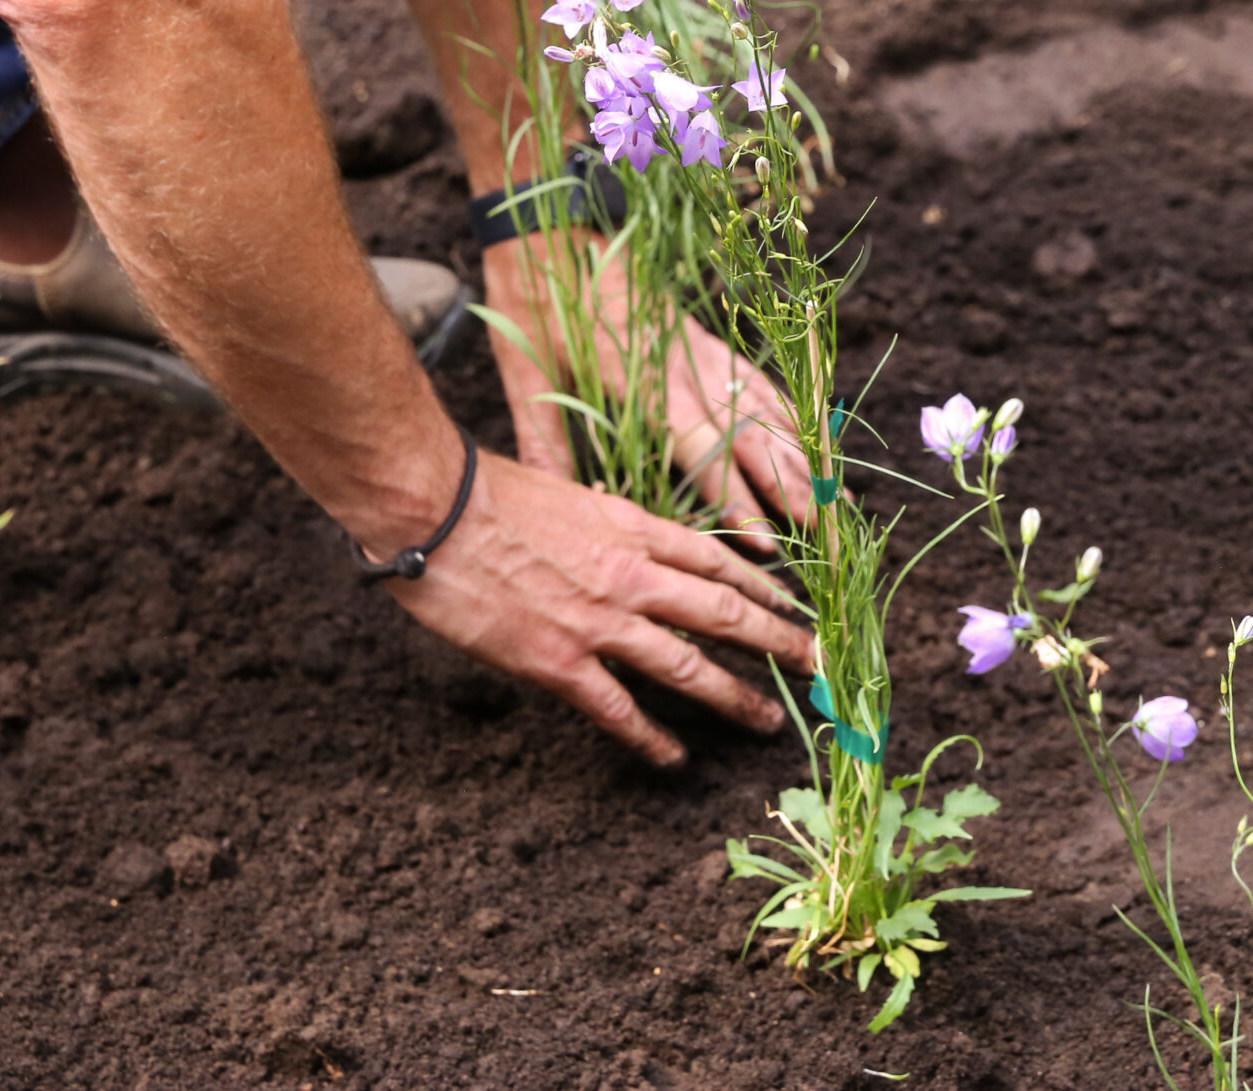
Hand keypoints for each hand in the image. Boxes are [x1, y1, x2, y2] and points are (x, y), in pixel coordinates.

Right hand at [387, 449, 815, 764]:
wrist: (433, 509)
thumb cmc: (488, 492)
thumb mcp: (570, 492)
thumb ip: (611, 524)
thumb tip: (635, 539)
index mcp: (634, 526)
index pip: (721, 560)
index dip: (768, 589)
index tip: (800, 608)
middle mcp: (631, 574)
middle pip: (725, 612)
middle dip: (779, 642)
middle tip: (820, 666)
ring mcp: (599, 621)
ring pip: (688, 666)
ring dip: (734, 698)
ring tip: (767, 723)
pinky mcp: (558, 660)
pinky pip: (617, 709)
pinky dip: (650, 739)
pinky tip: (673, 760)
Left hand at [480, 231, 816, 544]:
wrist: (550, 218)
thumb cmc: (532, 298)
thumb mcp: (523, 372)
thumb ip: (545, 442)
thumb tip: (557, 506)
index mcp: (639, 381)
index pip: (700, 449)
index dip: (734, 498)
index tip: (764, 541)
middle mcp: (683, 366)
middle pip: (751, 433)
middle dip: (790, 486)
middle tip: (825, 533)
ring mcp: (701, 345)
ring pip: (767, 405)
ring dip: (802, 454)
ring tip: (833, 497)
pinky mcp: (704, 331)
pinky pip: (760, 375)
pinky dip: (792, 408)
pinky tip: (813, 434)